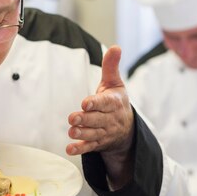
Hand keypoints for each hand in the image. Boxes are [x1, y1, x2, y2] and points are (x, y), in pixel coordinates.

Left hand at [66, 45, 134, 186]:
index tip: (85, 103)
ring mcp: (104, 132)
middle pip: (97, 120)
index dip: (95, 103)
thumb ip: (111, 66)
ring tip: (71, 131)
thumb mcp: (115, 83)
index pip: (105, 103)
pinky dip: (80, 149)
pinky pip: (90, 147)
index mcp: (114, 102)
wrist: (127, 128)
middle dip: (86, 119)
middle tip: (73, 118)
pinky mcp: (98, 143)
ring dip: (82, 134)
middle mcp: (110, 119)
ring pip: (93, 134)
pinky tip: (70, 148)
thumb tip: (116, 47)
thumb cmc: (115, 101)